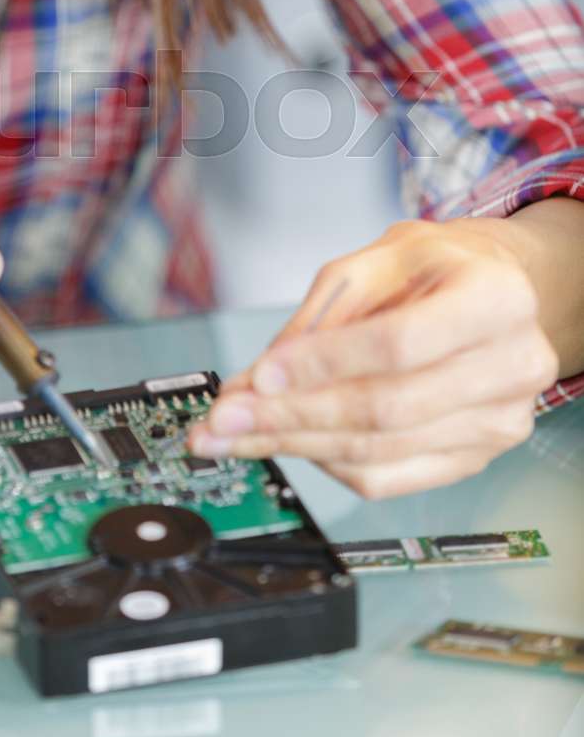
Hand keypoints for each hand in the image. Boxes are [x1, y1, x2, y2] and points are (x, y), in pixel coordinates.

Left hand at [188, 217, 557, 497]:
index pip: (398, 344)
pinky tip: (288, 443)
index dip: (323, 363)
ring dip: (295, 445)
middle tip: (223, 420)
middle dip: (290, 416)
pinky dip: (327, 464)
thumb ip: (322, 314)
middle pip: (386, 408)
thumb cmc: (438, 267)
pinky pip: (387, 478)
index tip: (258, 376)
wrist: (496, 289)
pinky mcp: (476, 456)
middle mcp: (512, 364)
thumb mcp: (379, 259)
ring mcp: (499, 420)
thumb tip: (258, 378)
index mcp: (495, 298)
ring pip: (379, 450)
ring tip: (235, 437)